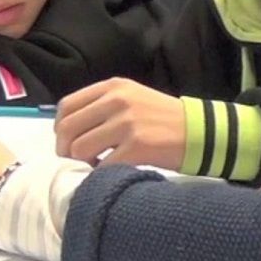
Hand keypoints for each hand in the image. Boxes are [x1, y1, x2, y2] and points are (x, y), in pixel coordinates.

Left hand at [55, 77, 185, 169]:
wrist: (199, 132)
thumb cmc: (163, 119)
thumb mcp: (132, 99)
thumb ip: (102, 107)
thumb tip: (68, 131)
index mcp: (113, 87)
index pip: (67, 106)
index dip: (60, 129)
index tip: (68, 142)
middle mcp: (117, 101)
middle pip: (68, 128)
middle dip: (65, 150)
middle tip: (76, 161)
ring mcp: (127, 123)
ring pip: (80, 149)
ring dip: (83, 163)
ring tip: (97, 165)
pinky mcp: (137, 146)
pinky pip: (102, 165)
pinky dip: (100, 174)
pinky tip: (111, 172)